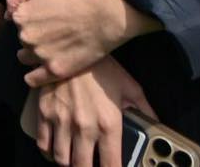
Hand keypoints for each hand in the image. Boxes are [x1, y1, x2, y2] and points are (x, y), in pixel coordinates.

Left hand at [10, 0, 159, 84]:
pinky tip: (42, 74)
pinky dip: (34, 78)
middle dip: (34, 38)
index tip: (43, 23)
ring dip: (34, 57)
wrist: (102, 17)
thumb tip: (7, 14)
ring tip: (51, 53)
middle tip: (53, 37)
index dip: (30, 22)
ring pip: (26, 59)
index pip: (17, 23)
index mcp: (20, 17)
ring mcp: (39, 55)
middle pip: (23, 41)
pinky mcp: (54, 70)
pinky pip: (33, 80)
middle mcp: (25, 37)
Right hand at [20, 56, 156, 165]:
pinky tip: (55, 149)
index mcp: (108, 125)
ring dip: (67, 163)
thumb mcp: (130, 87)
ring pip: (60, 159)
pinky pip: (42, 142)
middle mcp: (84, 128)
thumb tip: (157, 124)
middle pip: (81, 166)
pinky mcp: (43, 112)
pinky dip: (48, 150)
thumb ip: (145, 110)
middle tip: (90, 165)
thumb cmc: (103, 67)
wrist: (71, 45)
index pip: (111, 164)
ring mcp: (61, 121)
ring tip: (74, 160)